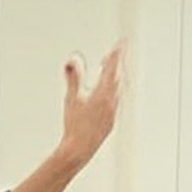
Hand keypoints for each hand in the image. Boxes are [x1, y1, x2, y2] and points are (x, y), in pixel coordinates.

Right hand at [59, 43, 122, 169]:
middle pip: (120, 77)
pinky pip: (119, 99)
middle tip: (116, 53)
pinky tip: (110, 90)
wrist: (80, 148)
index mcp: (103, 93)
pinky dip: (116, 88)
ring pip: (121, 88)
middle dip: (118, 64)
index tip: (121, 44)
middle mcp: (112, 101)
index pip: (112, 68)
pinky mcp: (113, 119)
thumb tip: (71, 62)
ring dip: (117, 76)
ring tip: (111, 69)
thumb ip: (73, 78)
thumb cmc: (75, 125)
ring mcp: (114, 111)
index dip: (117, 54)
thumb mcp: (71, 98)